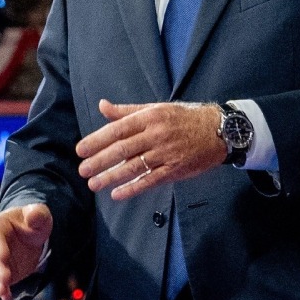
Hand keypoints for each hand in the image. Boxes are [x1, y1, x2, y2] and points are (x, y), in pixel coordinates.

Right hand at [0, 203, 52, 299]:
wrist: (32, 233)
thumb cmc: (34, 221)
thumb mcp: (40, 214)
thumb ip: (37, 214)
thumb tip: (32, 216)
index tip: (5, 257)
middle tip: (7, 277)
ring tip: (4, 291)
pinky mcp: (0, 271)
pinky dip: (1, 290)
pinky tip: (7, 297)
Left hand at [75, 99, 225, 199]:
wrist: (218, 130)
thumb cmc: (183, 118)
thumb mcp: (156, 109)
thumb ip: (127, 111)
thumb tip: (102, 106)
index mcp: (149, 117)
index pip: (118, 130)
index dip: (97, 140)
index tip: (81, 150)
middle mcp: (156, 135)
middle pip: (123, 149)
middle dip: (100, 161)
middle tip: (82, 170)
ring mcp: (166, 153)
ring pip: (134, 167)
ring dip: (111, 177)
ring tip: (93, 184)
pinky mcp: (175, 169)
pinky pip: (150, 180)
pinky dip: (133, 188)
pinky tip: (117, 194)